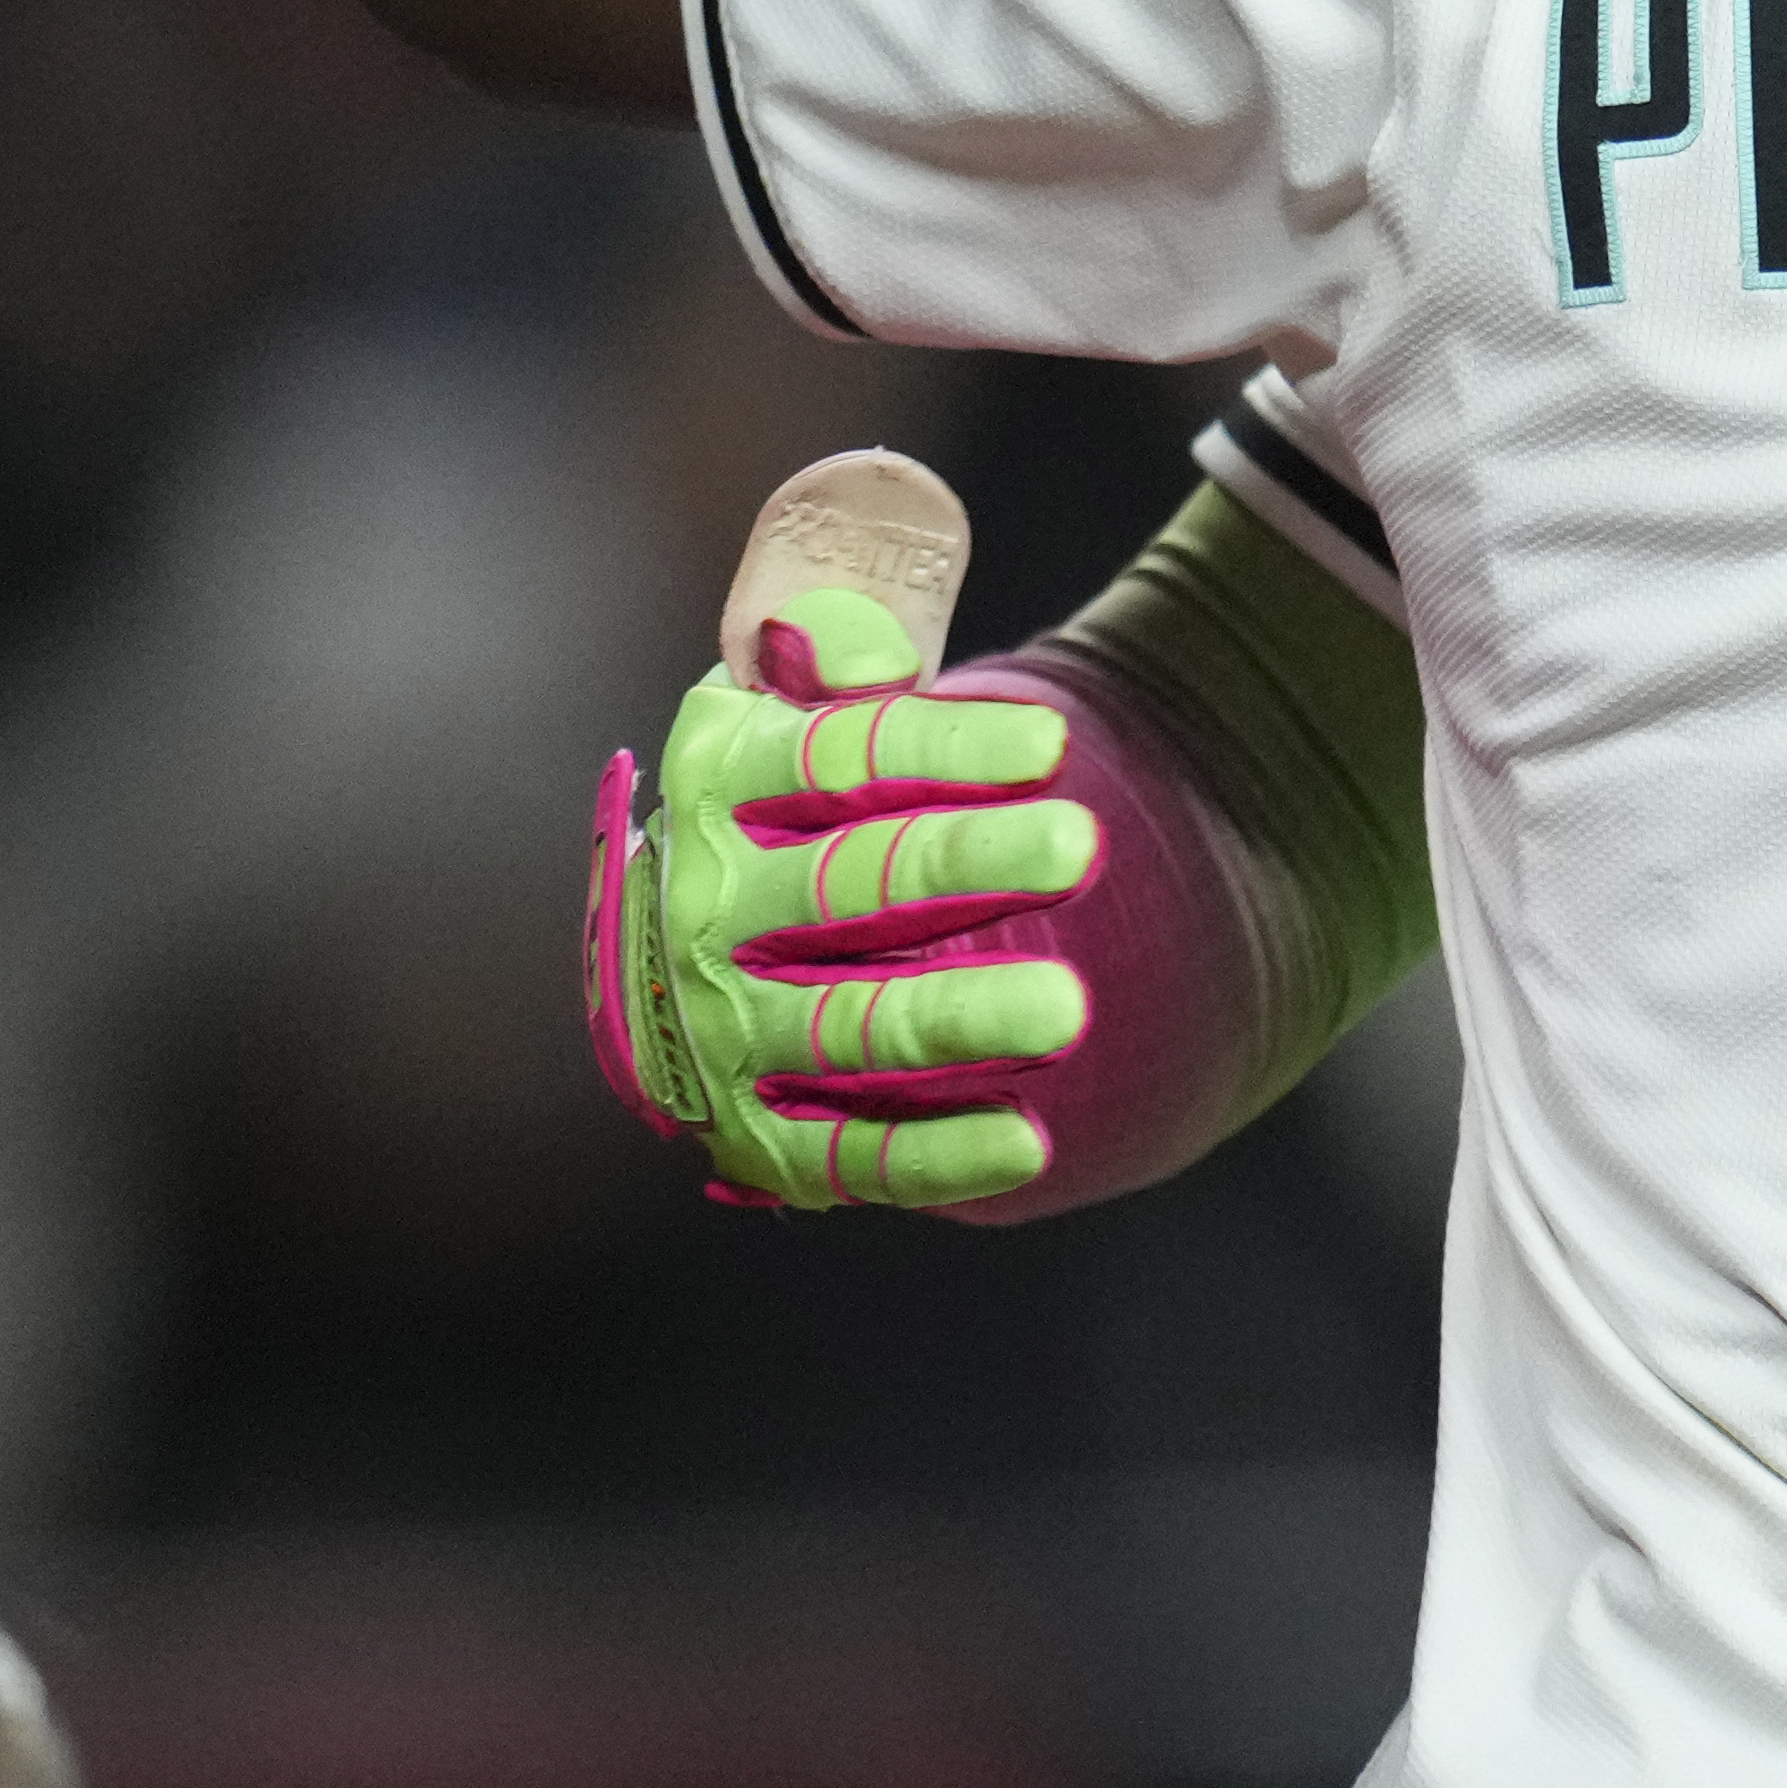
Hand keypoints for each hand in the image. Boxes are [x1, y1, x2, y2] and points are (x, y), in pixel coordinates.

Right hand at [582, 460, 1096, 1209]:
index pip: (836, 758)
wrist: (718, 926)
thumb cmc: (803, 779)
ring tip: (1068, 1009)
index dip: (943, 747)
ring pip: (848, 1022)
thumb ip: (836, 632)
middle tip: (1076, 849)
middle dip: (963, 865)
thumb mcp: (799, 680)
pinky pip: (845, 1151)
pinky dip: (932, 1154)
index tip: (1051, 744)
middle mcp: (710, 904)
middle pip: (849, 884)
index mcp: (723, 774)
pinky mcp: (757, 1130)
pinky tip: (1027, 1143)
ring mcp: (723, 1026)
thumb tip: (866, 653)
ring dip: (956, 1015)